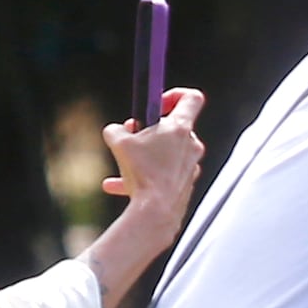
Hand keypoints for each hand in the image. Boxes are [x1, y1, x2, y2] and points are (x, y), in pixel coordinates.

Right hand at [99, 85, 208, 252]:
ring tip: (123, 163)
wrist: (156, 212)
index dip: (174, 95)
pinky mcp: (183, 183)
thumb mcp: (119, 143)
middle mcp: (191, 145)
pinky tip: (117, 186)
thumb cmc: (142, 174)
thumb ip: (115, 130)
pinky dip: (144, 176)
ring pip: (165, 153)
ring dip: (145, 155)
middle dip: (151, 130)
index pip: (191, 98)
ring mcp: (189, 165)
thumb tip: (115, 131)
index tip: (157, 104)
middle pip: (173, 127)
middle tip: (134, 137)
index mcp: (181, 128)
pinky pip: (162, 174)